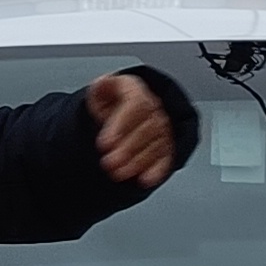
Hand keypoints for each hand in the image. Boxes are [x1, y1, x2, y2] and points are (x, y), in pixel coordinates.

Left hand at [87, 70, 180, 187]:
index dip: (120, 125)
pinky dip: (158, 170)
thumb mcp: (99, 90)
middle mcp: (154, 108)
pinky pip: (166, 157)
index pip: (136, 105)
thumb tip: (100, 85)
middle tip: (109, 163)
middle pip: (147, 129)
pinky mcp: (166, 145)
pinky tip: (145, 179)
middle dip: (127, 149)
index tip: (104, 143)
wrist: (119, 109)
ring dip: (137, 162)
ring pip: (156, 145)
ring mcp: (163, 127)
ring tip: (118, 173)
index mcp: (137, 90)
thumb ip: (99, 89)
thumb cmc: (109, 100)